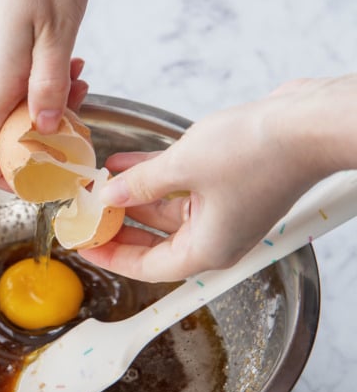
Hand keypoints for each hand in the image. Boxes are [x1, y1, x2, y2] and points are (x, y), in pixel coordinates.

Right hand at [0, 0, 90, 188]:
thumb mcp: (59, 26)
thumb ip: (50, 83)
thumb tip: (42, 129)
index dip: (0, 173)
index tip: (31, 185)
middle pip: (0, 128)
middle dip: (38, 141)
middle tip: (79, 130)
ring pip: (11, 101)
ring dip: (47, 108)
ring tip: (82, 87)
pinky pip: (15, 76)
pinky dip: (43, 82)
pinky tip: (71, 65)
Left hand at [80, 77, 356, 281]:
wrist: (308, 124)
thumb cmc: (258, 153)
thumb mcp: (182, 168)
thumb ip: (140, 185)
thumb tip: (111, 195)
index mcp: (207, 250)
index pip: (146, 267)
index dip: (110, 257)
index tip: (83, 246)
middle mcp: (217, 237)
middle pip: (154, 242)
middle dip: (118, 225)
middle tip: (86, 215)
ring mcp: (225, 211)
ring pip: (166, 211)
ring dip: (133, 196)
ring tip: (99, 182)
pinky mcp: (230, 185)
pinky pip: (182, 188)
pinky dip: (155, 178)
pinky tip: (125, 164)